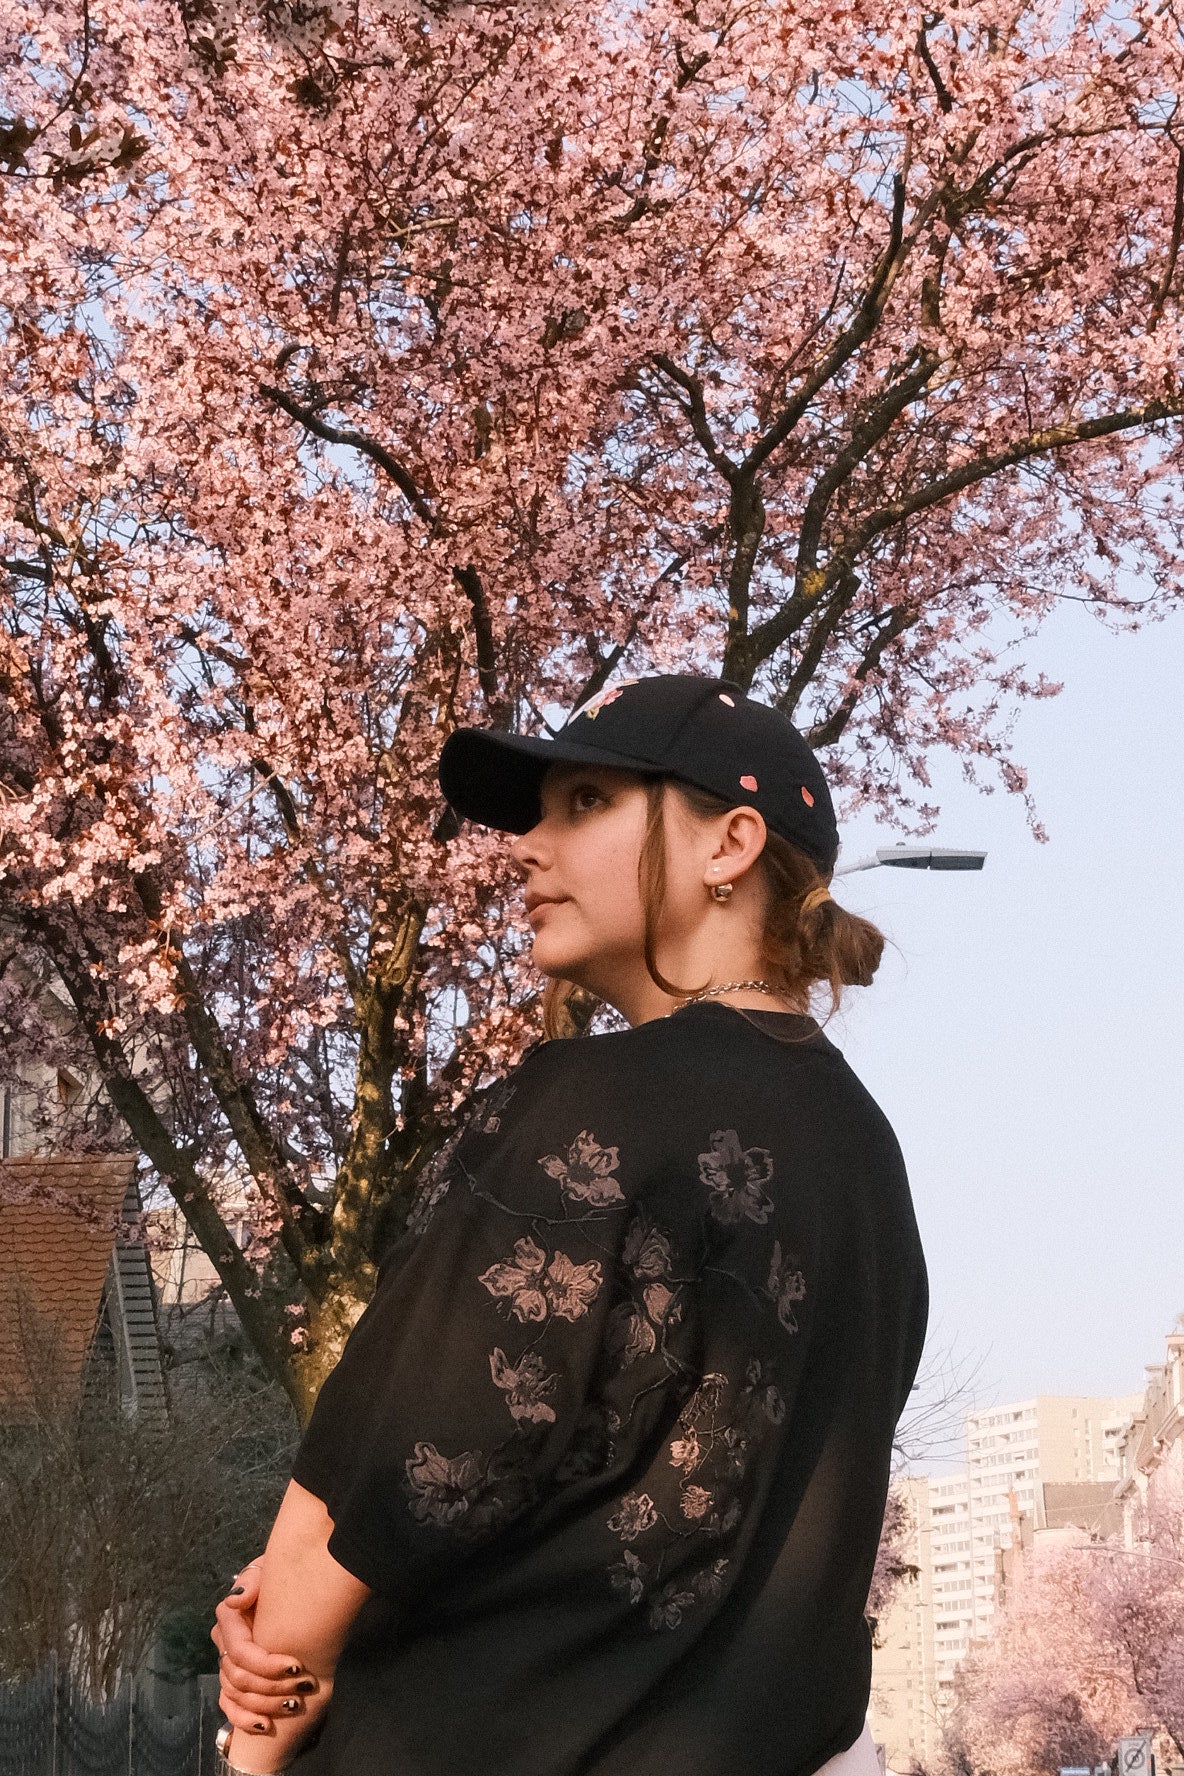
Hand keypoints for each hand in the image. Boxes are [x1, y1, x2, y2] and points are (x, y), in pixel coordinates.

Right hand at [211, 1560, 319, 1733]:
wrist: (289, 1586)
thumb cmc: (281, 1576)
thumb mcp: (270, 1568)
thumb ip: (253, 1579)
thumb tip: (235, 1599)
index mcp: (229, 1617)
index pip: (241, 1652)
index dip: (267, 1664)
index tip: (297, 1665)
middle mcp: (225, 1642)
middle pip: (240, 1678)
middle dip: (273, 1686)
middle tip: (303, 1687)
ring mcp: (228, 1663)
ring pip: (236, 1695)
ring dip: (265, 1704)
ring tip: (294, 1705)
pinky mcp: (235, 1679)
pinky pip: (230, 1707)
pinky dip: (245, 1720)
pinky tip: (265, 1725)